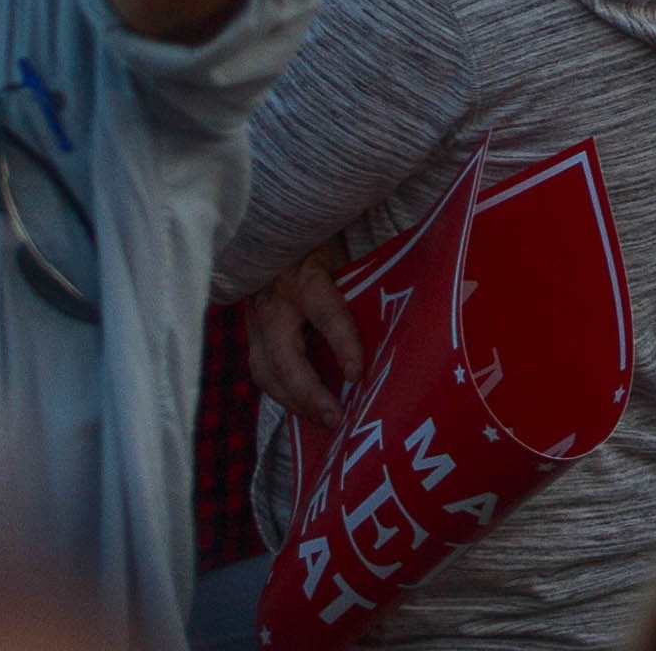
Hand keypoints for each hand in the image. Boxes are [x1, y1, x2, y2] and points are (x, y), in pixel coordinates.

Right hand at [246, 251, 367, 425]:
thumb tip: (405, 307)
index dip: (342, 344)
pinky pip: (262, 373)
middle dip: (310, 393)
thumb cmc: (317, 245)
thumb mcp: (341, 253)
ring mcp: (256, 322)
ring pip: (267, 373)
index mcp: (305, 278)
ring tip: (324, 421)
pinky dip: (284, 396)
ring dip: (295, 403)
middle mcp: (275, 303)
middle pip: (285, 358)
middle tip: (336, 418)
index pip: (326, 313)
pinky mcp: (250, 336)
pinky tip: (305, 409)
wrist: (268, 234)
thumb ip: (360, 281)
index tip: (357, 373)